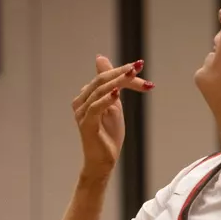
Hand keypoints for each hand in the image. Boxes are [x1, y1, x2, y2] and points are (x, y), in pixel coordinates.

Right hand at [73, 56, 152, 180]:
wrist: (103, 161)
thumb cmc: (108, 136)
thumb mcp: (114, 106)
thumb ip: (112, 85)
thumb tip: (100, 58)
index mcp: (87, 96)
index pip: (104, 77)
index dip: (122, 71)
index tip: (140, 66)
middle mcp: (81, 102)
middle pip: (101, 80)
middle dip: (121, 72)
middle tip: (137, 65)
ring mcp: (81, 113)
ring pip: (99, 91)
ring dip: (117, 81)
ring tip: (132, 74)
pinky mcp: (86, 125)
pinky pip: (95, 108)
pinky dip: (106, 99)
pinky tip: (117, 94)